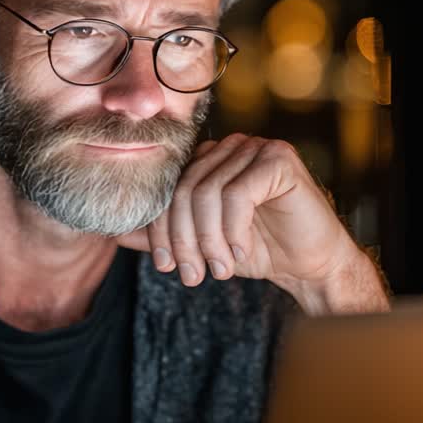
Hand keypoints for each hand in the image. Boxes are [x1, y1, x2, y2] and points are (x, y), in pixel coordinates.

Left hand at [116, 134, 389, 314]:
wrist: (311, 264)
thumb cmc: (258, 250)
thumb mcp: (200, 245)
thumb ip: (161, 235)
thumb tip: (110, 231)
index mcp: (207, 160)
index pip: (168, 189)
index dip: (161, 229)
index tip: (166, 266)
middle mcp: (228, 146)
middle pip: (185, 190)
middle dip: (185, 239)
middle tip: (192, 275)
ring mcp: (255, 147)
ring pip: (208, 194)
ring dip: (210, 240)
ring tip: (220, 268)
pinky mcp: (279, 158)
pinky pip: (238, 193)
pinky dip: (234, 228)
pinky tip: (242, 250)